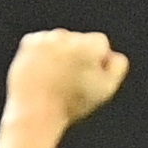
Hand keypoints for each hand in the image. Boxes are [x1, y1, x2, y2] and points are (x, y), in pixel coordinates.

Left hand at [4, 29, 126, 125]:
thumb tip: (113, 54)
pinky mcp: (30, 42)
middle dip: (78, 56)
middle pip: (80, 40)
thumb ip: (117, 67)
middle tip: (70, 82)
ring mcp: (47, 38)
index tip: (88, 78)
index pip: (101, 42)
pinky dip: (42, 55)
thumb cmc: (72, 103)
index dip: (98, 62)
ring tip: (55, 79)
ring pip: (60, 41)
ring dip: (60, 55)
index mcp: (90, 46)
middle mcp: (68, 36)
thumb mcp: (105, 90)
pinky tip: (42, 73)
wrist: (35, 110)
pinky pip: (42, 44)